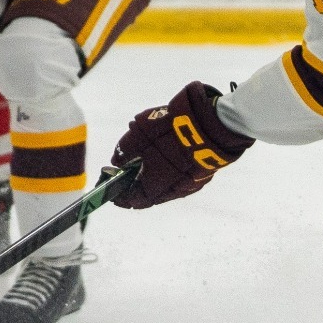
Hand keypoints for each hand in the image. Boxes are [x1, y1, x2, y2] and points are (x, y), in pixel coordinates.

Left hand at [109, 82, 254, 208]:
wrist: (212, 123)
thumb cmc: (172, 130)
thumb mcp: (139, 135)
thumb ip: (124, 150)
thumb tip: (116, 161)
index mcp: (156, 185)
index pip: (133, 200)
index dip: (120, 196)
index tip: (111, 188)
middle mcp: (174, 190)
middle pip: (150, 194)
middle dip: (136, 183)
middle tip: (126, 171)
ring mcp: (192, 183)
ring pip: (166, 185)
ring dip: (152, 174)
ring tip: (143, 156)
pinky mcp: (203, 173)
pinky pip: (180, 176)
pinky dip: (168, 169)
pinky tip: (164, 153)